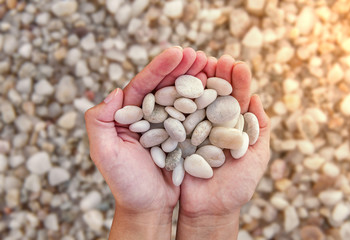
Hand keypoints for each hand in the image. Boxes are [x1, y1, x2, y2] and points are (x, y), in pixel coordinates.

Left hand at [84, 46, 207, 238]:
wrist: (148, 206)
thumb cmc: (125, 183)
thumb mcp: (104, 153)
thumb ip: (100, 121)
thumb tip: (115, 91)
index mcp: (128, 115)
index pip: (144, 85)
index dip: (160, 67)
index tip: (178, 52)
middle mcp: (148, 116)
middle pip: (164, 86)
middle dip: (181, 68)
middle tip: (198, 54)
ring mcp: (166, 125)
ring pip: (181, 97)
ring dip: (194, 80)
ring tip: (210, 65)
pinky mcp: (182, 136)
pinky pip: (193, 115)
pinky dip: (203, 101)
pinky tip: (215, 90)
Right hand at [176, 55, 270, 239]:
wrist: (209, 209)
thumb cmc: (237, 186)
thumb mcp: (257, 156)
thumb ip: (260, 128)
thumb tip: (257, 98)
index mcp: (232, 126)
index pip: (236, 99)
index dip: (237, 82)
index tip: (237, 65)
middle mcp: (212, 123)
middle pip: (215, 94)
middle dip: (217, 76)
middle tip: (218, 59)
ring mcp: (192, 129)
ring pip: (196, 101)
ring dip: (198, 82)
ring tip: (199, 64)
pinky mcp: (176, 137)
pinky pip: (176, 117)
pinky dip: (178, 100)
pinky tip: (178, 84)